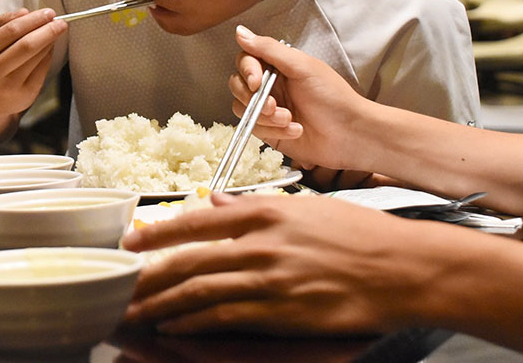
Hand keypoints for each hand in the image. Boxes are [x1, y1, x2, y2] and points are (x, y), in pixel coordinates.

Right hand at [0, 8, 66, 144]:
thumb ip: (0, 22)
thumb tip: (25, 13)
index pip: (10, 32)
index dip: (32, 20)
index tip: (48, 13)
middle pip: (27, 46)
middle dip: (47, 31)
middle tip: (60, 22)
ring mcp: (9, 87)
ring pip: (37, 58)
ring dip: (50, 41)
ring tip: (55, 31)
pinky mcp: (24, 96)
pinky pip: (42, 70)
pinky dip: (48, 55)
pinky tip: (49, 47)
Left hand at [122, 192, 439, 335]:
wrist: (406, 269)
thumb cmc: (361, 234)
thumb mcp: (306, 206)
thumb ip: (254, 204)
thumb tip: (216, 199)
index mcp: (267, 213)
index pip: (198, 221)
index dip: (159, 233)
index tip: (131, 241)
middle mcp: (262, 244)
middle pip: (190, 260)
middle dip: (149, 274)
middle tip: (121, 282)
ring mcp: (272, 281)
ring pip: (201, 292)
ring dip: (163, 303)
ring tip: (137, 309)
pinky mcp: (284, 313)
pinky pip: (227, 319)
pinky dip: (194, 323)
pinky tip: (175, 326)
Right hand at [228, 26, 377, 183]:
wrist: (349, 135)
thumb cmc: (334, 98)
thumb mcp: (302, 66)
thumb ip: (269, 49)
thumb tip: (241, 32)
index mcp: (278, 66)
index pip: (246, 61)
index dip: (247, 71)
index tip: (256, 82)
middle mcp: (271, 86)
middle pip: (238, 86)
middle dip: (254, 98)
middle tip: (273, 104)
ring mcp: (268, 109)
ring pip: (242, 109)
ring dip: (265, 117)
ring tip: (289, 119)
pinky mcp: (269, 131)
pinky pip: (254, 129)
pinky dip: (274, 131)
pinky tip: (295, 129)